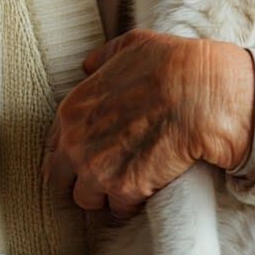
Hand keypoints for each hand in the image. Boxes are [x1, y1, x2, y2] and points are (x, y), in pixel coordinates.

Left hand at [43, 30, 253, 215]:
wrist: (201, 92)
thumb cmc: (170, 63)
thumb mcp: (131, 45)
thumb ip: (103, 58)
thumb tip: (90, 66)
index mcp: (72, 110)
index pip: (53, 144)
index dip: (70, 150)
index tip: (86, 153)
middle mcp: (76, 143)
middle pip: (60, 179)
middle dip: (78, 179)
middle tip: (101, 176)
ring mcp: (98, 169)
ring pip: (86, 199)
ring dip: (103, 195)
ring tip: (124, 185)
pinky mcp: (126, 190)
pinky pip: (119, 209)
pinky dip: (130, 204)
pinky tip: (145, 190)